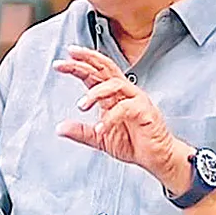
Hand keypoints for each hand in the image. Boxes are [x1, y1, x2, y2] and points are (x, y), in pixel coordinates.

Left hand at [52, 45, 193, 192]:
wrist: (155, 157)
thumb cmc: (133, 143)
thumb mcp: (99, 138)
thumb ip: (81, 132)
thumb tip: (60, 128)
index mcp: (112, 95)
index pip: (95, 73)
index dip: (80, 64)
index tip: (61, 62)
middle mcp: (124, 92)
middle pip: (105, 68)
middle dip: (87, 59)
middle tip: (70, 56)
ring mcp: (136, 99)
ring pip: (115, 84)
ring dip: (95, 93)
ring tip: (82, 106)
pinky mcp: (145, 111)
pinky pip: (125, 108)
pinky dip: (110, 118)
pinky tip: (100, 128)